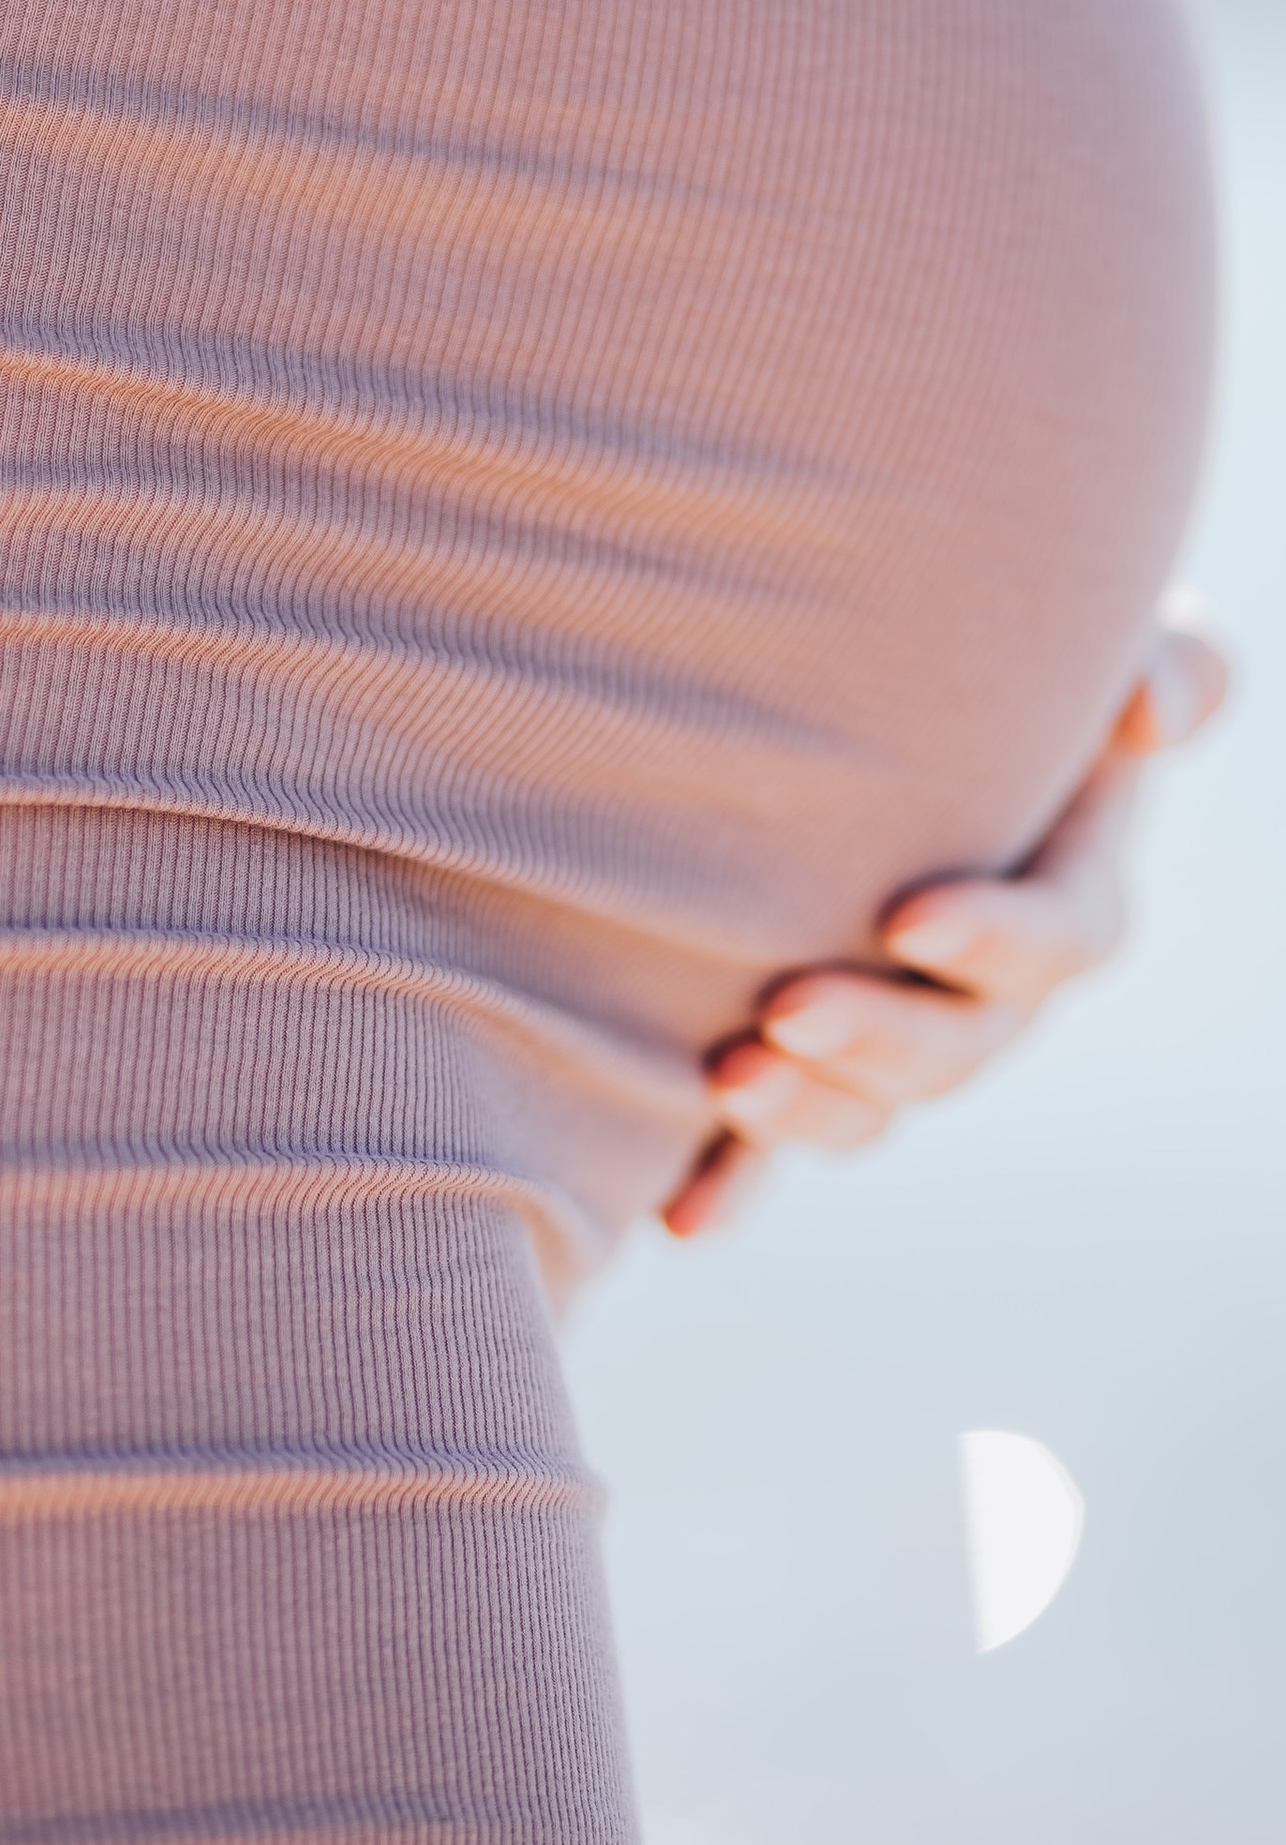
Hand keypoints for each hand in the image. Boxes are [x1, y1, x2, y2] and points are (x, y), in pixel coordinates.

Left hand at [662, 597, 1233, 1237]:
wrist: (864, 681)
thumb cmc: (997, 635)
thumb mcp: (1103, 630)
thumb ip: (1162, 664)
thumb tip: (1145, 704)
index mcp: (1064, 886)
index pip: (1063, 937)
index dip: (999, 940)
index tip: (909, 918)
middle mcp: (986, 980)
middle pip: (963, 1045)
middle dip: (884, 1040)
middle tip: (787, 1007)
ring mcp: (893, 1020)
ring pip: (874, 1104)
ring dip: (810, 1112)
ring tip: (726, 1079)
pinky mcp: (798, 1046)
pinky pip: (775, 1135)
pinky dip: (732, 1177)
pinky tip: (683, 1214)